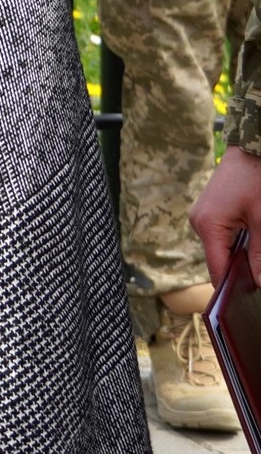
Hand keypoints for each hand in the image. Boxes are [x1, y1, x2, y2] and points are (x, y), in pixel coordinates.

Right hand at [195, 147, 260, 287]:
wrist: (251, 148)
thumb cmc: (258, 180)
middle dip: (241, 272)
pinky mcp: (209, 212)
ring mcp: (202, 217)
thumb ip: (260, 255)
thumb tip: (259, 284)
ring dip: (241, 257)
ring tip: (258, 260)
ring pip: (222, 249)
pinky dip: (238, 243)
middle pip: (219, 261)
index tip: (247, 305)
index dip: (233, 289)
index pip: (217, 270)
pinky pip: (222, 236)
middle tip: (259, 281)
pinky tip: (254, 241)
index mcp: (208, 226)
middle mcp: (198, 223)